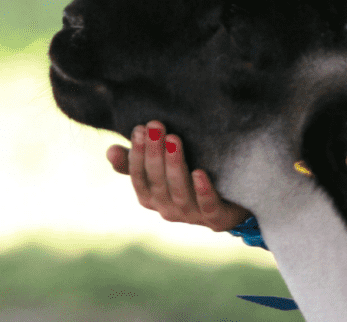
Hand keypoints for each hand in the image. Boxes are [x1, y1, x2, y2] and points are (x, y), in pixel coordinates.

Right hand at [106, 121, 250, 232]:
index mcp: (153, 199)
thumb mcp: (166, 168)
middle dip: (154, 154)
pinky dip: (203, 191)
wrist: (236, 200)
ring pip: (179, 194)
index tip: (140, 128)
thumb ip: (140, 161)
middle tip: (156, 126)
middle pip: (157, 183)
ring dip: (175, 166)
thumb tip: (110, 149)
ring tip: (174, 139)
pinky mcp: (217, 219)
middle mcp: (168, 210)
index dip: (137, 155)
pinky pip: (208, 207)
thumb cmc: (193, 179)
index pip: (139, 178)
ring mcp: (192, 216)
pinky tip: (199, 172)